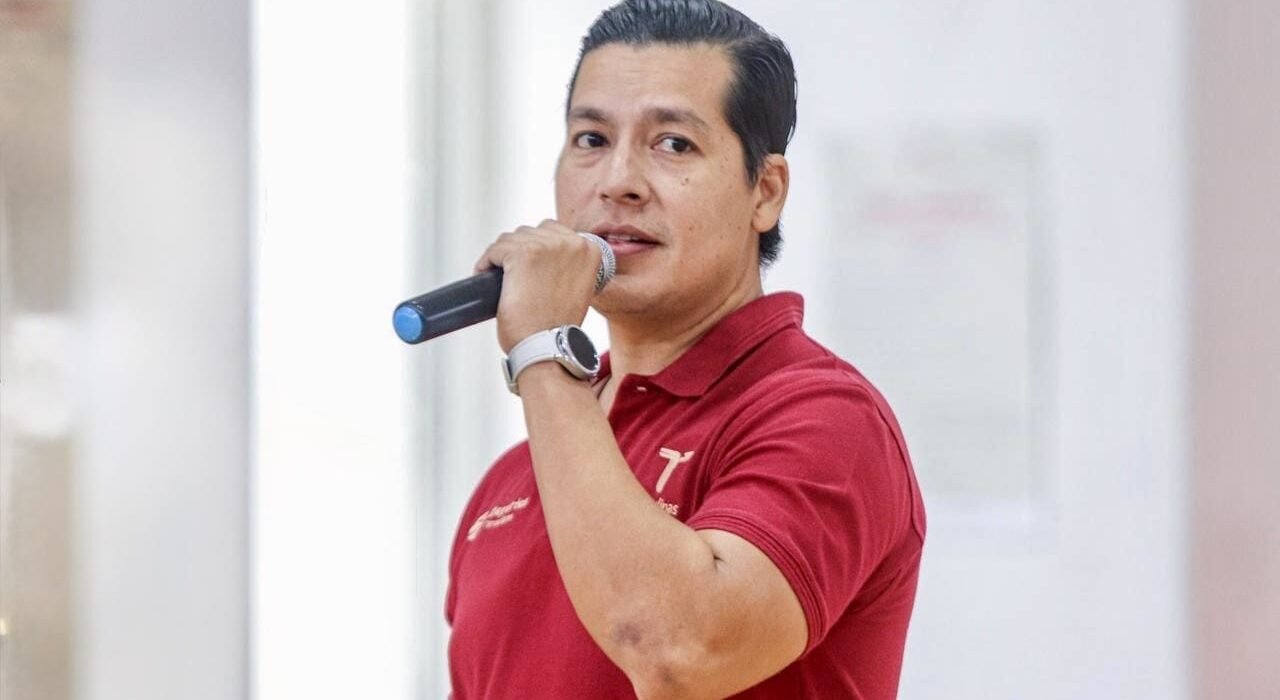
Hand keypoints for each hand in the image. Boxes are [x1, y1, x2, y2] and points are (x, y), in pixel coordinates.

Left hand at [473, 219, 603, 352]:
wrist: (549, 348)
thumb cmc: (558, 328)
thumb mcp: (576, 288)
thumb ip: (567, 266)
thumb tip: (544, 258)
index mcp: (590, 249)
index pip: (554, 232)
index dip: (536, 249)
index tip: (526, 267)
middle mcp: (572, 242)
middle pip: (531, 232)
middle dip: (518, 251)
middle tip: (512, 276)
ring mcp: (547, 246)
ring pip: (511, 239)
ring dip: (502, 257)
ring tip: (501, 279)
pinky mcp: (522, 254)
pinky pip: (496, 249)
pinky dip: (486, 262)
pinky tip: (485, 275)